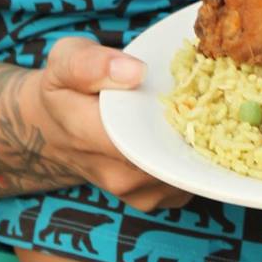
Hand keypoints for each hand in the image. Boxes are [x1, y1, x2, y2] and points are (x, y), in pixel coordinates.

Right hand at [22, 34, 189, 209]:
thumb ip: (90, 64)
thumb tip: (135, 71)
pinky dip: (192, 158)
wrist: (52, 133)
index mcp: (91, 136)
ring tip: (199, 112)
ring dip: (198, 143)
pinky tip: (188, 133)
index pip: (143, 134)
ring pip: (185, 170)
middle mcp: (116, 174)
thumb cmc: (63, 91)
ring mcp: (135, 193)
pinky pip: (186, 181)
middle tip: (208, 97)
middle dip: (196, 127)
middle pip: (174, 154)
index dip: (177, 114)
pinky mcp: (151, 200)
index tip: (196, 90)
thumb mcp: (64, 61)